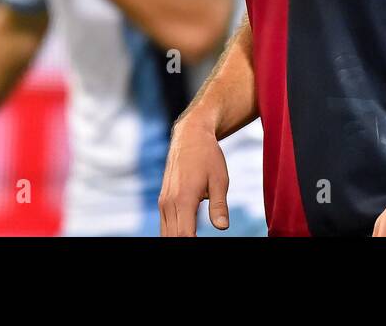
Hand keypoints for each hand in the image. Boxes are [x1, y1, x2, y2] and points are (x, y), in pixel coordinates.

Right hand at [159, 116, 228, 235]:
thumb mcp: (220, 180)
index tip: (201, 249)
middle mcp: (169, 203)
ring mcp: (164, 202)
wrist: (190, 136)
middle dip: (183, 245)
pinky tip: (184, 237)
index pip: (185, 236)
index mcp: (184, 199)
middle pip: (172, 238)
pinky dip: (173, 235)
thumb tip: (222, 228)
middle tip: (197, 245)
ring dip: (177, 240)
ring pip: (166, 234)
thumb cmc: (208, 156)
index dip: (193, 246)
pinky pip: (165, 225)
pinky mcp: (163, 200)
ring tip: (192, 240)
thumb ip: (219, 206)